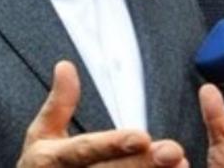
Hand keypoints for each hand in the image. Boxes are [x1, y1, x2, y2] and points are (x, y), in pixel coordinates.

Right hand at [17, 61, 187, 167]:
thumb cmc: (43, 166)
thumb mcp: (42, 134)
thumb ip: (59, 103)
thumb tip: (65, 65)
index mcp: (53, 159)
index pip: (86, 150)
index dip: (113, 144)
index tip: (141, 137)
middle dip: (143, 163)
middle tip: (172, 151)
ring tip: (181, 164)